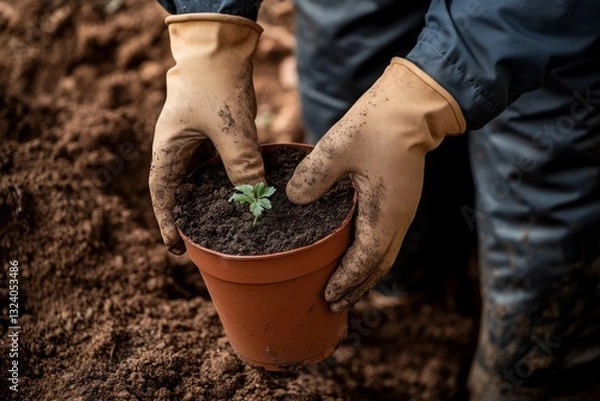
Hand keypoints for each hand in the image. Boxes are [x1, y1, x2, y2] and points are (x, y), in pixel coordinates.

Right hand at [150, 14, 265, 254]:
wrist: (221, 49)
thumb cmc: (215, 83)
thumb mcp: (229, 127)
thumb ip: (241, 162)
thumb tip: (255, 195)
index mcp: (168, 149)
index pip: (162, 193)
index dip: (167, 221)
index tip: (176, 247)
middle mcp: (179, 149)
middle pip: (181, 191)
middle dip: (190, 216)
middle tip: (205, 242)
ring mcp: (198, 143)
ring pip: (202, 180)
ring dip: (211, 200)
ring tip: (226, 224)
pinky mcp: (216, 136)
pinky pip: (219, 166)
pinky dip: (228, 181)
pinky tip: (243, 193)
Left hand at [286, 58, 465, 311]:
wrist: (413, 107)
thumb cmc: (377, 126)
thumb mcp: (338, 147)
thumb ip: (313, 176)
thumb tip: (292, 199)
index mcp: (384, 213)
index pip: (365, 260)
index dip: (346, 281)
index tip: (328, 296)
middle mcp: (398, 219)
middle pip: (379, 267)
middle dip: (357, 288)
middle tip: (335, 304)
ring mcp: (403, 212)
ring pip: (386, 256)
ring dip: (366, 275)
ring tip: (346, 289)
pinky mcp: (401, 202)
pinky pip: (387, 241)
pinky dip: (371, 257)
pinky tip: (356, 254)